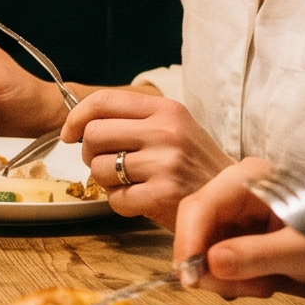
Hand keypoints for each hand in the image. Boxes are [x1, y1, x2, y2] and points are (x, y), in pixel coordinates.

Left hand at [61, 89, 232, 224]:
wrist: (235, 200)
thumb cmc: (196, 166)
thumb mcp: (174, 129)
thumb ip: (134, 121)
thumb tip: (81, 125)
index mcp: (166, 109)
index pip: (104, 101)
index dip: (76, 117)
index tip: (69, 133)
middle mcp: (165, 131)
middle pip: (94, 134)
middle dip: (90, 154)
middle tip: (107, 164)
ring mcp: (165, 162)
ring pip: (98, 168)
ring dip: (106, 181)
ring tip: (131, 184)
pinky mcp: (162, 194)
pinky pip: (115, 199)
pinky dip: (121, 204)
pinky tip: (141, 201)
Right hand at [174, 158, 304, 298]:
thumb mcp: (304, 250)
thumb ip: (258, 255)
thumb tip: (210, 262)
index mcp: (249, 179)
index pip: (199, 206)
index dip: (188, 242)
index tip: (191, 280)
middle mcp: (234, 192)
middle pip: (195, 230)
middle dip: (213, 267)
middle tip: (249, 289)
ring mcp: (235, 215)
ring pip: (202, 251)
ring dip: (227, 277)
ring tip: (265, 284)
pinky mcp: (237, 237)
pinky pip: (215, 262)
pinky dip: (233, 280)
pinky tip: (262, 282)